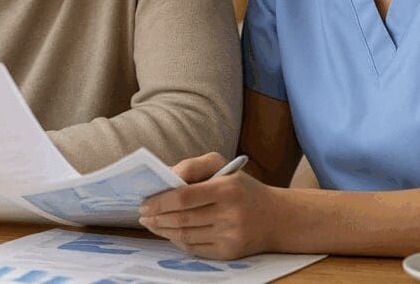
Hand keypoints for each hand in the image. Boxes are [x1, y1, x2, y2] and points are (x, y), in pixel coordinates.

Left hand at [138, 152, 280, 259]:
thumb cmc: (243, 188)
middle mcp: (230, 214)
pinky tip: (170, 233)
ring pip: (185, 236)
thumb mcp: (223, 167)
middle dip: (156, 217)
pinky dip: (178, 241)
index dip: (160, 201)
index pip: (184, 197)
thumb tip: (165, 176)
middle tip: (142, 215)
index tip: (144, 202)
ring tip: (151, 224)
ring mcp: (230, 236)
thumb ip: (193, 167)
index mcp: (227, 188)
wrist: (277, 218)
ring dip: (163, 231)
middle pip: (182, 219)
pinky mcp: (230, 253)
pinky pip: (195, 249)